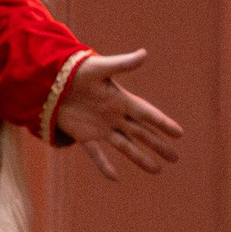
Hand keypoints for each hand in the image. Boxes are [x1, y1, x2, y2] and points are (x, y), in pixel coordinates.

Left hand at [53, 50, 181, 178]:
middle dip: (158, 145)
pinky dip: (104, 165)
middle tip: (176, 158)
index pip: (147, 113)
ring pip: (125, 146)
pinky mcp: (83, 135)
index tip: (179, 133)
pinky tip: (114, 177)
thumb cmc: (76, 71)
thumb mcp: (98, 67)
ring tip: (157, 170)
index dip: (162, 123)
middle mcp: (115, 116)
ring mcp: (100, 127)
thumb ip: (121, 64)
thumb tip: (144, 54)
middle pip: (141, 133)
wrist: (50, 82)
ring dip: (140, 158)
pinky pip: (96, 153)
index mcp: (121, 99)